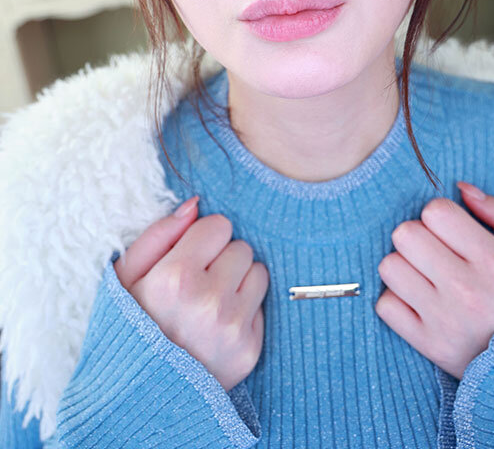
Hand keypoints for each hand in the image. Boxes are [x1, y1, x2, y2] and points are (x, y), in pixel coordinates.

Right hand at [113, 196, 269, 391]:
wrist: (138, 396)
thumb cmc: (129, 327)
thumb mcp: (124, 278)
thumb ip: (158, 234)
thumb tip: (195, 204)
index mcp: (175, 278)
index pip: (219, 225)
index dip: (202, 238)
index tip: (187, 257)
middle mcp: (209, 302)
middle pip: (241, 247)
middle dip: (221, 258)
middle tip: (196, 283)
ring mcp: (233, 328)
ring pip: (258, 272)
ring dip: (238, 280)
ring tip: (209, 301)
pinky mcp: (249, 350)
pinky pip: (261, 306)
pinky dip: (243, 309)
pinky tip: (216, 325)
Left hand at [375, 183, 493, 379]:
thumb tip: (462, 189)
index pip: (435, 212)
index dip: (440, 215)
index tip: (452, 231)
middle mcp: (466, 292)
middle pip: (404, 235)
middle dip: (418, 236)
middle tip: (437, 251)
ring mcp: (444, 321)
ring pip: (389, 267)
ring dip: (404, 266)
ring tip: (428, 275)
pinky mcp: (430, 346)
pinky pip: (386, 306)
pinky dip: (398, 300)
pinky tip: (421, 301)